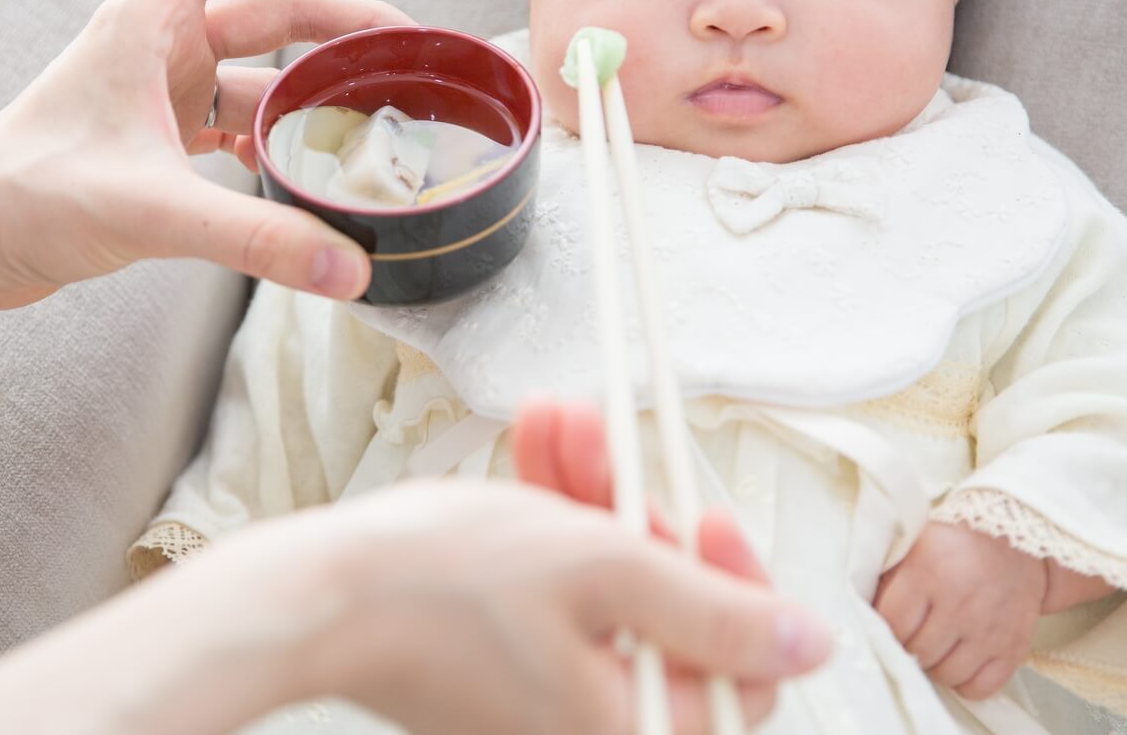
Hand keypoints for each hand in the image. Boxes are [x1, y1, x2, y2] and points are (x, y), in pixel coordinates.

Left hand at [0, 0, 410, 307]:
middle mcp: (162, 40)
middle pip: (279, 6)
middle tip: (419, 56)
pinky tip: (307, 174)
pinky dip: (282, 138)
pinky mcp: (160, 137)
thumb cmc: (25, 198)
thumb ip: (253, 237)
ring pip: (267, 71)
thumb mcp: (148, 211)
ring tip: (384, 120)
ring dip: (322, 90)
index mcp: (152, 17)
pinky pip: (243, 121)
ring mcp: (163, 89)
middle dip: (351, 25)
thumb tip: (349, 267)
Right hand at [266, 478, 828, 734]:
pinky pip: (554, 593)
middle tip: (612, 444)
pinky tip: (535, 452)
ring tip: (559, 423)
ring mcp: (543, 699)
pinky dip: (549, 525)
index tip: (698, 512)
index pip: (738, 669)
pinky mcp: (502, 669)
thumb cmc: (447, 586)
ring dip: (590, 498)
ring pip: (605, 587)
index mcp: (631, 730)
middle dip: (640, 513)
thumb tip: (810, 645)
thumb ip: (714, 609)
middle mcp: (590, 729)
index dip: (729, 579)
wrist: (316, 596)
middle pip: (665, 615)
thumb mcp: (603, 570)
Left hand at [873, 521, 1044, 699]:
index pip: (891, 623)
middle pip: (918, 653)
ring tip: (935, 645)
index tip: (887, 623)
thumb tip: (860, 614)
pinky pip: (978, 689)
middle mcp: (961, 602)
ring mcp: (990, 629)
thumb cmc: (955, 547)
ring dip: (935, 666)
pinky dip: (964, 681)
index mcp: (930, 570)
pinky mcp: (1013, 648)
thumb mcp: (914, 545)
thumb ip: (884, 576)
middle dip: (909, 648)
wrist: (1018, 546)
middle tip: (912, 635)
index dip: (884, 628)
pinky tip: (960, 658)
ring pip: (946, 675)